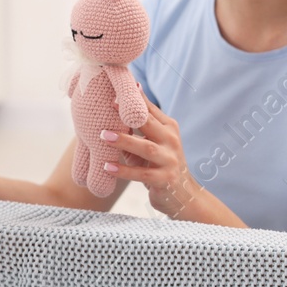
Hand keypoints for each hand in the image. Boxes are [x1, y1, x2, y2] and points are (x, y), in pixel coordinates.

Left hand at [102, 98, 203, 218]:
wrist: (183, 195)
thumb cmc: (160, 165)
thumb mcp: (152, 143)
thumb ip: (138, 127)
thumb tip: (116, 102)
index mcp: (168, 128)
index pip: (149, 110)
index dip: (133, 100)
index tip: (115, 91)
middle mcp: (172, 141)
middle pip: (149, 124)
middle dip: (128, 116)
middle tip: (108, 107)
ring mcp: (170, 160)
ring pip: (146, 148)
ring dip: (124, 141)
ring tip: (103, 137)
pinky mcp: (165, 179)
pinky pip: (142, 174)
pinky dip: (124, 171)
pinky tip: (108, 168)